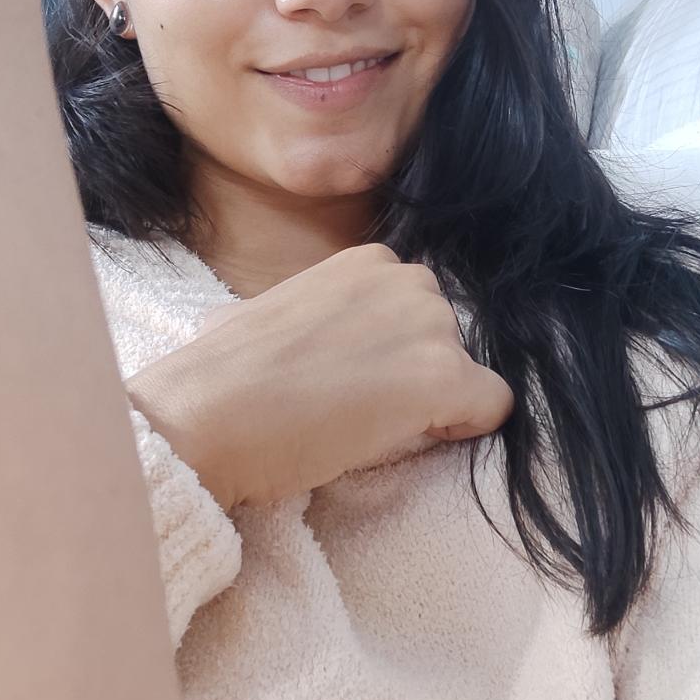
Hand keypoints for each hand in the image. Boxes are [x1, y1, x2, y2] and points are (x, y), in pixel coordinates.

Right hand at [125, 243, 512, 512]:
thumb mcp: (262, 314)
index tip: (349, 381)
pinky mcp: (444, 376)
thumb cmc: (220, 373)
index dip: (389, 353)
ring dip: (434, 406)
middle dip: (415, 374)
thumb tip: (274, 331)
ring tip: (370, 427)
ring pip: (467, 374)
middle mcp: (407, 279)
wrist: (206, 415)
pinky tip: (418, 438)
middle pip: (446, 339)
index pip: (412, 311)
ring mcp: (429, 326)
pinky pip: (493, 405)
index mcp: (366, 261)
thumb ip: (303, 313)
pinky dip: (468, 427)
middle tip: (358, 409)